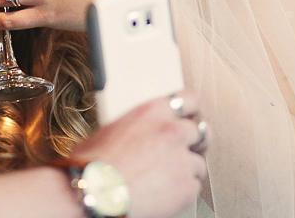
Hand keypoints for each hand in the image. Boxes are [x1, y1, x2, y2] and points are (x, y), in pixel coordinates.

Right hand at [70, 90, 207, 217]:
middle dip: (193, 141)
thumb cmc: (93, 165)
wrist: (95, 194)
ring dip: (186, 169)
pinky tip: (164, 192)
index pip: (189, 99)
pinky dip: (182, 190)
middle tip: (181, 150)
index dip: (191, 110)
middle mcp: (172, 131)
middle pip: (201, 131)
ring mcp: (182, 159)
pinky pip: (194, 186)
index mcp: (152, 111)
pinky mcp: (187, 186)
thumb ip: (134, 127)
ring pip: (198, 162)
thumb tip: (134, 135)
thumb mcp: (108, 130)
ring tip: (164, 177)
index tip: (190, 117)